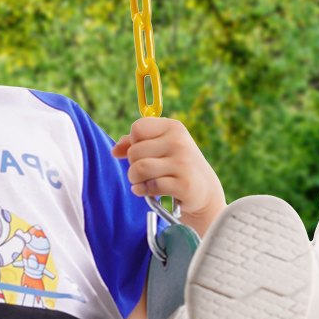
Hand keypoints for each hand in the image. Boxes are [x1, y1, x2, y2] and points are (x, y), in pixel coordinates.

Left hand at [110, 116, 224, 222]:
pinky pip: (150, 187)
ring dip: (134, 179)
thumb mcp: (159, 146)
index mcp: (173, 127)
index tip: (144, 151)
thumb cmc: (176, 163)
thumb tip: (114, 151)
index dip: (134, 142)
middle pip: (134, 152)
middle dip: (132, 164)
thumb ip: (133, 143)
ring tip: (142, 181)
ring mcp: (183, 163)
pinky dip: (142, 191)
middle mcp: (179, 142)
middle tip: (145, 171)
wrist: (203, 188)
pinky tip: (147, 191)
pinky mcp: (184, 184)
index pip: (137, 129)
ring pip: (139, 169)